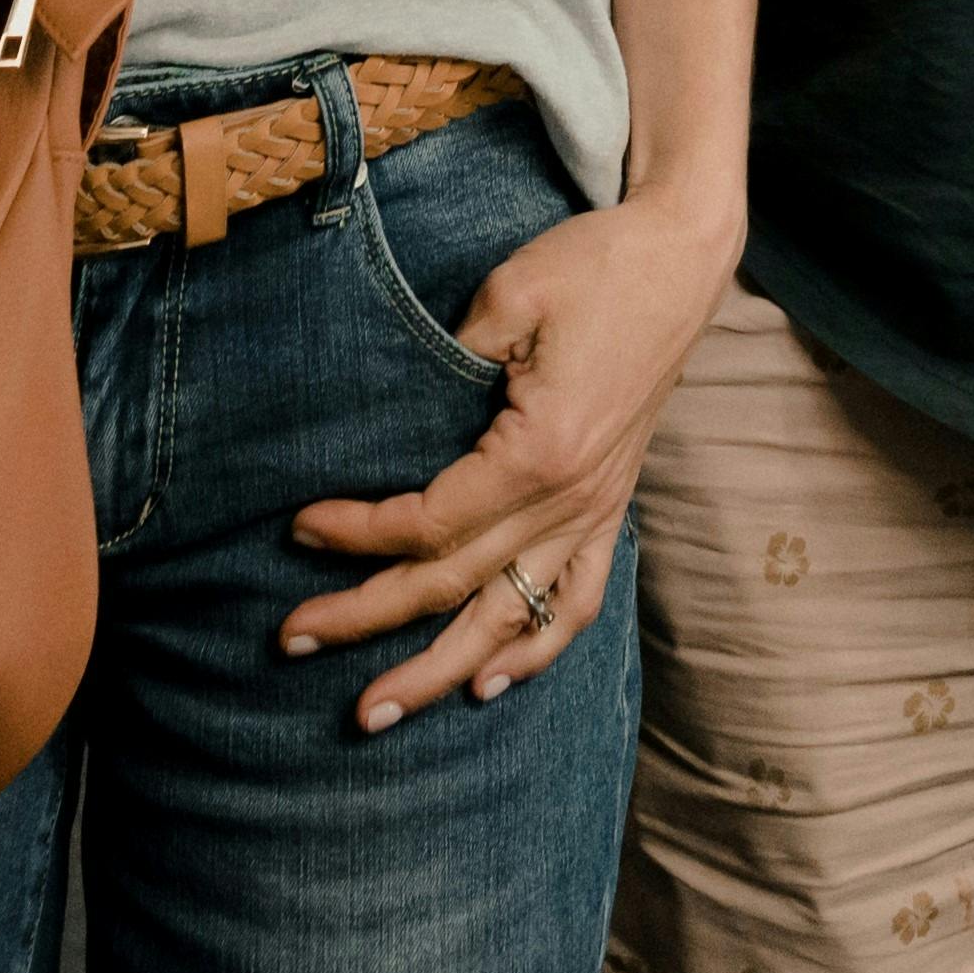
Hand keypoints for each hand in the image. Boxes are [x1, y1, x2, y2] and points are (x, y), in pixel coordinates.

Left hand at [277, 186, 735, 729]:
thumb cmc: (594, 268)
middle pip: (452, 585)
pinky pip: (575, 603)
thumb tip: (389, 418)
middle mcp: (570, 501)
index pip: (428, 523)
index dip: (356, 535)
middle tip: (291, 640)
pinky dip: (535, 653)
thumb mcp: (508, 294)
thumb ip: (448, 359)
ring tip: (376, 711)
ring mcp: (595, 512)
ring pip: (508, 620)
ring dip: (437, 671)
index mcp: (541, 452)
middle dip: (365, 619)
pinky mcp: (610, 509)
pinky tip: (489, 685)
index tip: (298, 529)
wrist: (681, 261)